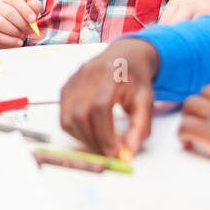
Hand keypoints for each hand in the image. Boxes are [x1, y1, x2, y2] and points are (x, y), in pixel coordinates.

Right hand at [0, 0, 41, 47]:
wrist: (4, 34)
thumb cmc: (17, 21)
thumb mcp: (27, 13)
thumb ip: (33, 7)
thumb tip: (35, 5)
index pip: (14, 0)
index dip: (25, 9)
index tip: (33, 19)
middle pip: (9, 12)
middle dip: (22, 23)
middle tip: (29, 31)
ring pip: (1, 23)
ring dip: (15, 32)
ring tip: (22, 36)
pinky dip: (10, 41)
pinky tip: (18, 42)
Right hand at [60, 37, 158, 157]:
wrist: (124, 57)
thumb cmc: (134, 79)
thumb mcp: (146, 101)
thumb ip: (140, 127)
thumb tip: (128, 153)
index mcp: (108, 73)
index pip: (99, 107)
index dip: (104, 134)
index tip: (114, 151)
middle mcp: (85, 75)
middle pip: (80, 115)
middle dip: (93, 140)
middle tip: (108, 152)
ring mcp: (72, 82)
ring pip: (68, 119)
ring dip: (83, 138)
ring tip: (100, 143)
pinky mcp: (65, 89)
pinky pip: (63, 117)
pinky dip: (76, 131)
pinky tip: (90, 133)